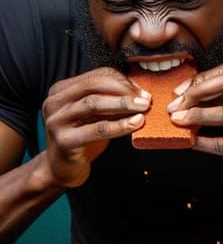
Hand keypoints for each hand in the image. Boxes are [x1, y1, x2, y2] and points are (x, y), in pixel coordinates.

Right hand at [41, 68, 147, 188]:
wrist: (63, 167)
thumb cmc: (83, 135)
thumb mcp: (95, 112)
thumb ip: (110, 98)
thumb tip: (141, 91)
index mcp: (61, 90)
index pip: (97, 75)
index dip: (123, 80)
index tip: (142, 90)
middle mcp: (54, 102)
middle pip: (94, 84)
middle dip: (124, 89)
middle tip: (146, 98)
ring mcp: (56, 121)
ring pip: (94, 103)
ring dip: (123, 104)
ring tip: (144, 108)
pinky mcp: (64, 141)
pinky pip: (98, 128)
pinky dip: (120, 124)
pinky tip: (136, 122)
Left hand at [167, 61, 222, 192]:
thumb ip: (222, 97)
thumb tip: (185, 92)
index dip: (204, 77)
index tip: (182, 90)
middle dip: (198, 90)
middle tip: (178, 103)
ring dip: (196, 115)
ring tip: (178, 119)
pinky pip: (221, 143)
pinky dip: (202, 141)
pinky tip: (190, 140)